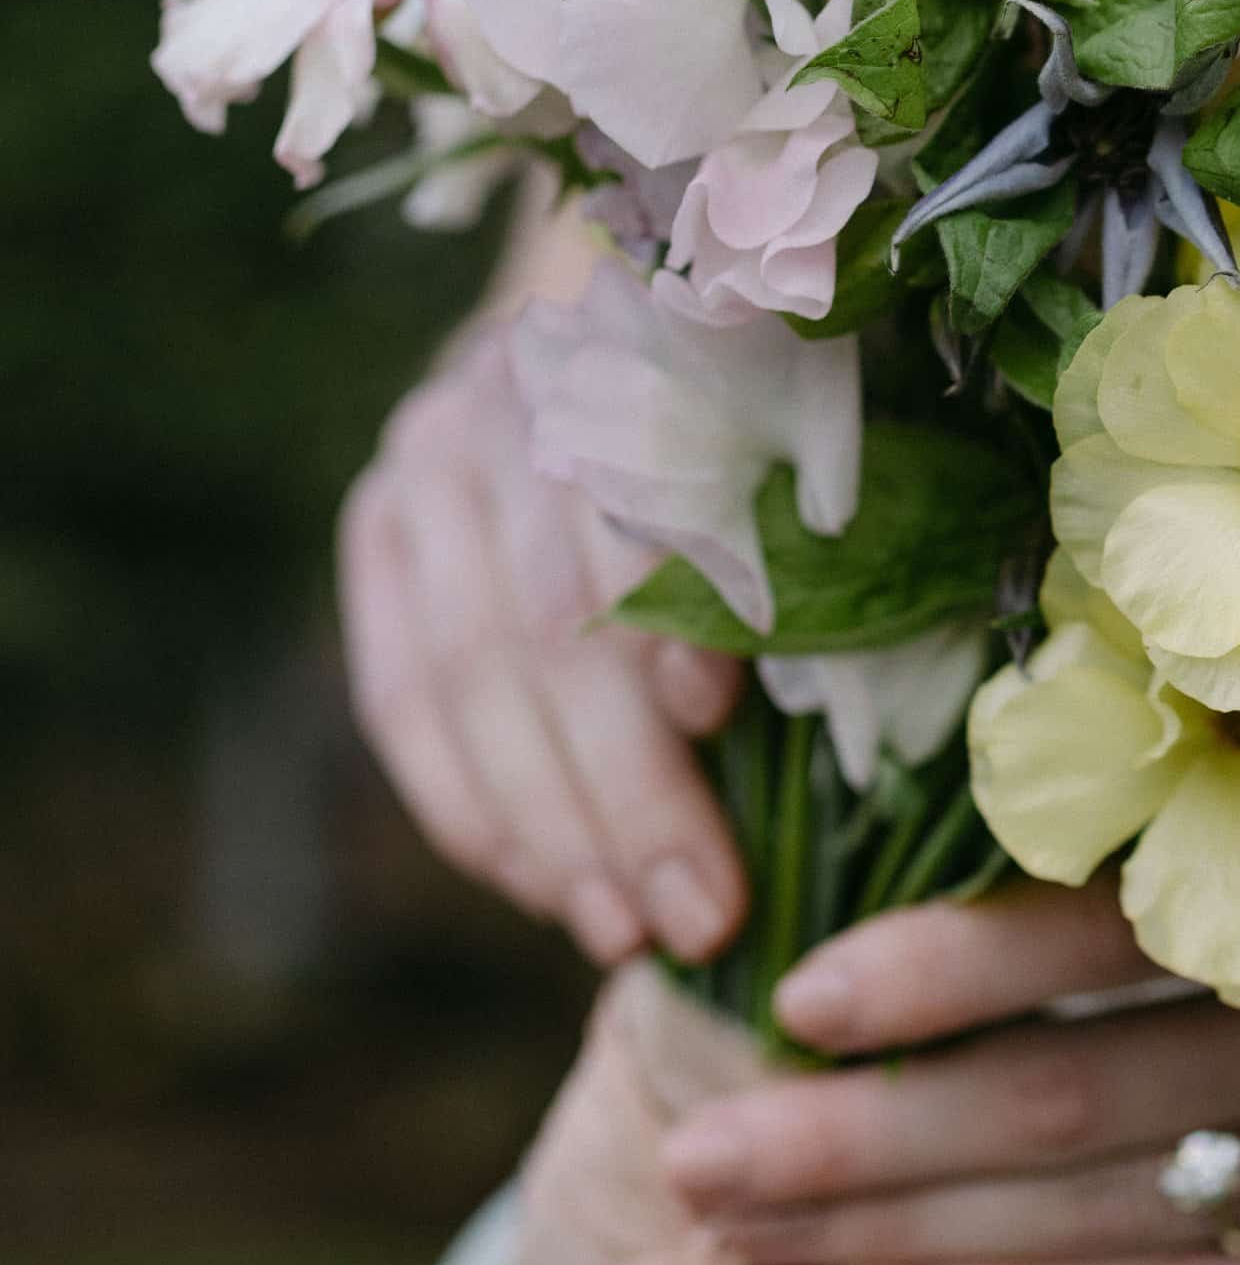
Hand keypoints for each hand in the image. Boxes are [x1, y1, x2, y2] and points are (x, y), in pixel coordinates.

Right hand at [339, 331, 746, 966]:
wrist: (607, 332)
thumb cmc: (750, 427)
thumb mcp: (790, 454)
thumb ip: (800, 553)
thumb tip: (841, 721)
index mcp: (627, 356)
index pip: (633, 511)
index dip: (667, 619)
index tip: (721, 729)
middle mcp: (501, 400)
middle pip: (545, 622)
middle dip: (624, 790)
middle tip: (702, 917)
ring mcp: (419, 462)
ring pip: (464, 677)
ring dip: (548, 829)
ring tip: (623, 933)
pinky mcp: (374, 529)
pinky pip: (401, 701)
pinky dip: (472, 810)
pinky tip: (541, 891)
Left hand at [660, 877, 1239, 1264]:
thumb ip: (1179, 879)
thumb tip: (902, 922)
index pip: (1114, 932)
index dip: (946, 968)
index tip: (794, 1001)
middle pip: (1074, 1097)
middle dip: (860, 1134)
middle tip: (696, 1157)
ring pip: (1105, 1212)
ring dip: (900, 1231)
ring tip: (748, 1236)